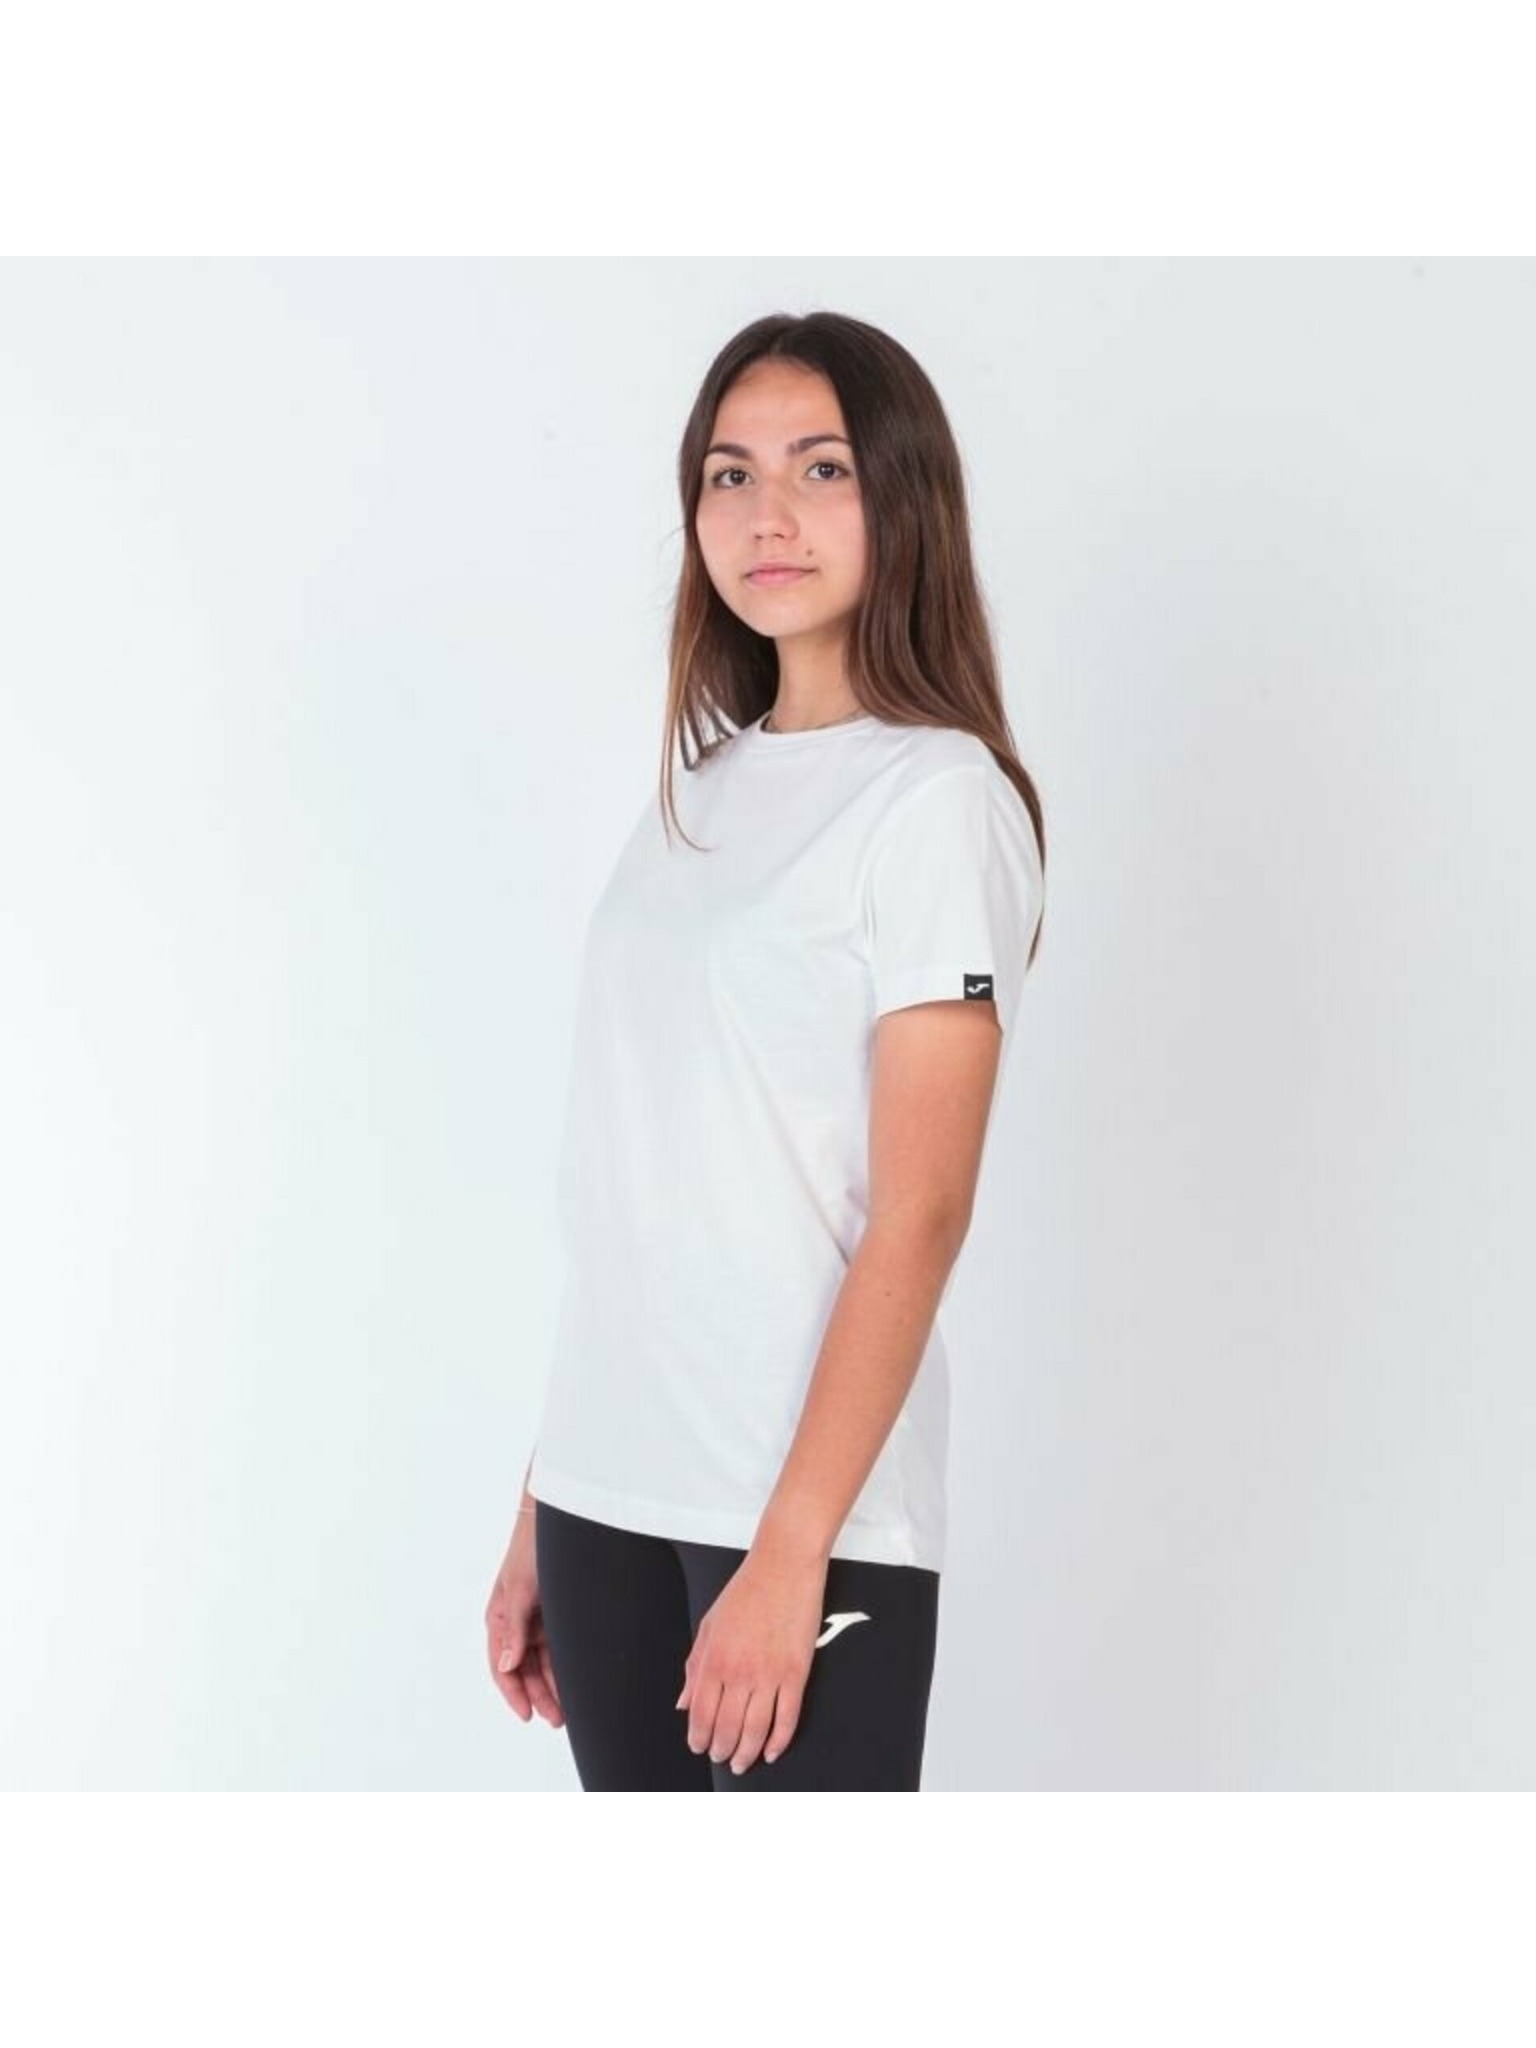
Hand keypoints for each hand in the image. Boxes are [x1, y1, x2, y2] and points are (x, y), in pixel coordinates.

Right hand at [485, 1516, 563, 1726]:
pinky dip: (565, 1664)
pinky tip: (578, 1680)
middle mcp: (517, 1622)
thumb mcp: (521, 1589)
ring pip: (543, 1662)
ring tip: (570, 1708)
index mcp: (500, 1618)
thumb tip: (507, 1665)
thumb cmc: (531, 1548)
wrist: (560, 1518)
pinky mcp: (557, 1612)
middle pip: (524, 1670)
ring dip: (553, 1684)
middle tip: (557, 1718)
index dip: (513, 1693)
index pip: (502, 1666)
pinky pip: (559, 1646)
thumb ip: (514, 1628)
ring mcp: (537, 1618)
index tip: (527, 1715)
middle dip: (539, 1695)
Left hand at [675, 1543, 827, 1773]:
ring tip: (742, 1763)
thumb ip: (694, 1667)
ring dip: (747, 1753)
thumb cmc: (746, 1590)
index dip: (699, 1737)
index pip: (701, 1714)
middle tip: (721, 1759)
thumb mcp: (708, 1625)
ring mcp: (770, 1675)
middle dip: (722, 1751)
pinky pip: (787, 1718)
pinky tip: (771, 1751)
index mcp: (714, 1659)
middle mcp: (739, 1671)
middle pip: (727, 1728)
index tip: (700, 1746)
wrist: (784, 1566)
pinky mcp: (797, 1673)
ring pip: (756, 1730)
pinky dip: (779, 1741)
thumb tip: (683, 1702)